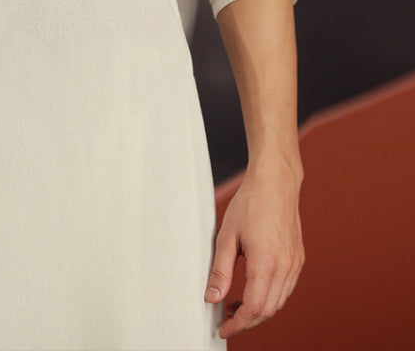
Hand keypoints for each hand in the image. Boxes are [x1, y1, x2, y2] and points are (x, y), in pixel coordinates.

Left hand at [204, 158, 303, 338]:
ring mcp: (295, 264)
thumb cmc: (250, 203)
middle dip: (246, 320)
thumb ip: (220, 270)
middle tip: (225, 317)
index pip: (253, 309)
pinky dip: (270, 297)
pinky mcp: (298, 259)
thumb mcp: (227, 236)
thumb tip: (212, 298)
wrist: (275, 182)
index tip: (222, 328)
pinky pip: (286, 288)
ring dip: (258, 310)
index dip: (237, 324)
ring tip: (235, 303)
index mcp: (266, 264)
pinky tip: (253, 288)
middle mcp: (285, 268)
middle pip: (268, 311)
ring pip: (278, 302)